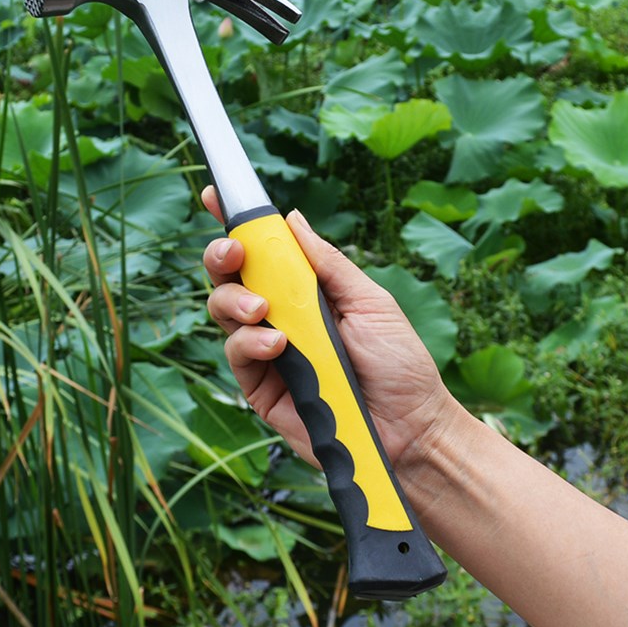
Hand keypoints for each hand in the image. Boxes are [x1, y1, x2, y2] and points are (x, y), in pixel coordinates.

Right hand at [201, 186, 456, 471]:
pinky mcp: (260, 386)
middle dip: (223, 257)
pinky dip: (249, 343)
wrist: (410, 428)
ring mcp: (266, 350)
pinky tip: (276, 346)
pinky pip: (236, 353)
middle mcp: (280, 315)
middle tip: (235, 254)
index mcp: (305, 290)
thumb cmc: (398, 363)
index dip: (238, 226)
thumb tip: (293, 219)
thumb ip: (328, 263)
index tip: (217, 197)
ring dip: (235, 301)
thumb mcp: (369, 301)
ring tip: (264, 311)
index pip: (264, 253)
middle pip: (231, 276)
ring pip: (224, 311)